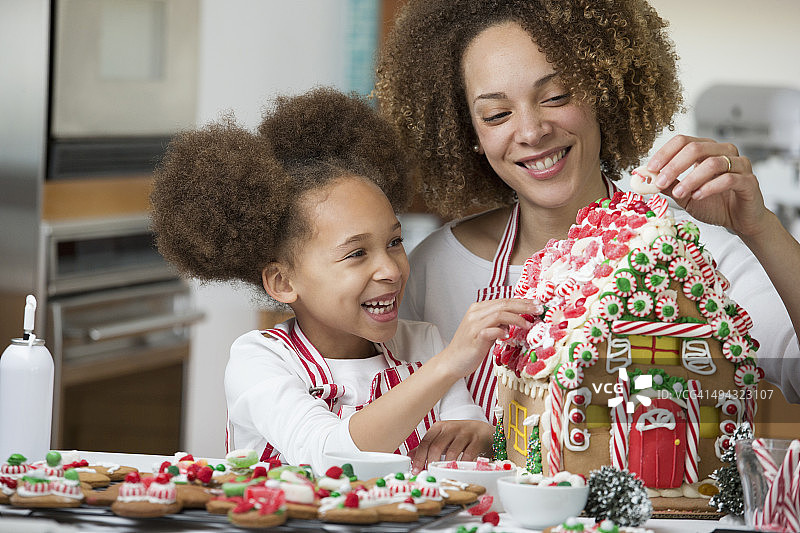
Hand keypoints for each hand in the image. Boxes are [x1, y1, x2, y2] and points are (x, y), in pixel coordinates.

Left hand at [408, 420, 492, 473]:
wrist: (484, 431)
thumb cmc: (460, 436)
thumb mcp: (443, 438)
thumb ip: (428, 446)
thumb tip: (410, 456)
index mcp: (439, 427)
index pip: (425, 442)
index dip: (419, 458)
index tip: (416, 470)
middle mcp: (451, 428)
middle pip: (436, 446)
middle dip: (431, 463)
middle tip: (429, 475)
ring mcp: (465, 433)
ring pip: (452, 451)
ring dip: (445, 466)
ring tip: (442, 475)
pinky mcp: (477, 440)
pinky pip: (468, 455)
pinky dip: (462, 465)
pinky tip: (459, 471)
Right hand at [443, 298, 541, 377]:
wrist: (452, 362)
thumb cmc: (469, 347)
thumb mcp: (486, 331)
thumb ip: (498, 323)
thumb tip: (515, 319)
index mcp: (478, 309)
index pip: (504, 300)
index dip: (522, 302)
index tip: (536, 305)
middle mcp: (475, 313)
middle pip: (504, 304)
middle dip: (524, 306)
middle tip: (538, 309)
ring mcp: (474, 325)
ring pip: (499, 314)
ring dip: (517, 318)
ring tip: (528, 325)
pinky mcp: (475, 337)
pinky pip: (491, 330)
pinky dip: (502, 331)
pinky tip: (508, 336)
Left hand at [647, 134, 771, 237]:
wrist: (739, 219)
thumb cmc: (713, 204)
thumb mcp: (683, 195)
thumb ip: (667, 184)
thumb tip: (645, 177)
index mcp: (706, 150)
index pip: (683, 141)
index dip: (665, 153)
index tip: (650, 168)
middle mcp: (723, 152)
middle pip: (695, 148)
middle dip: (674, 166)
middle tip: (660, 182)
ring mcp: (738, 164)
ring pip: (712, 163)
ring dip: (691, 179)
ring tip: (678, 193)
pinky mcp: (749, 180)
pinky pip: (729, 178)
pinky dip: (710, 187)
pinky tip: (698, 196)